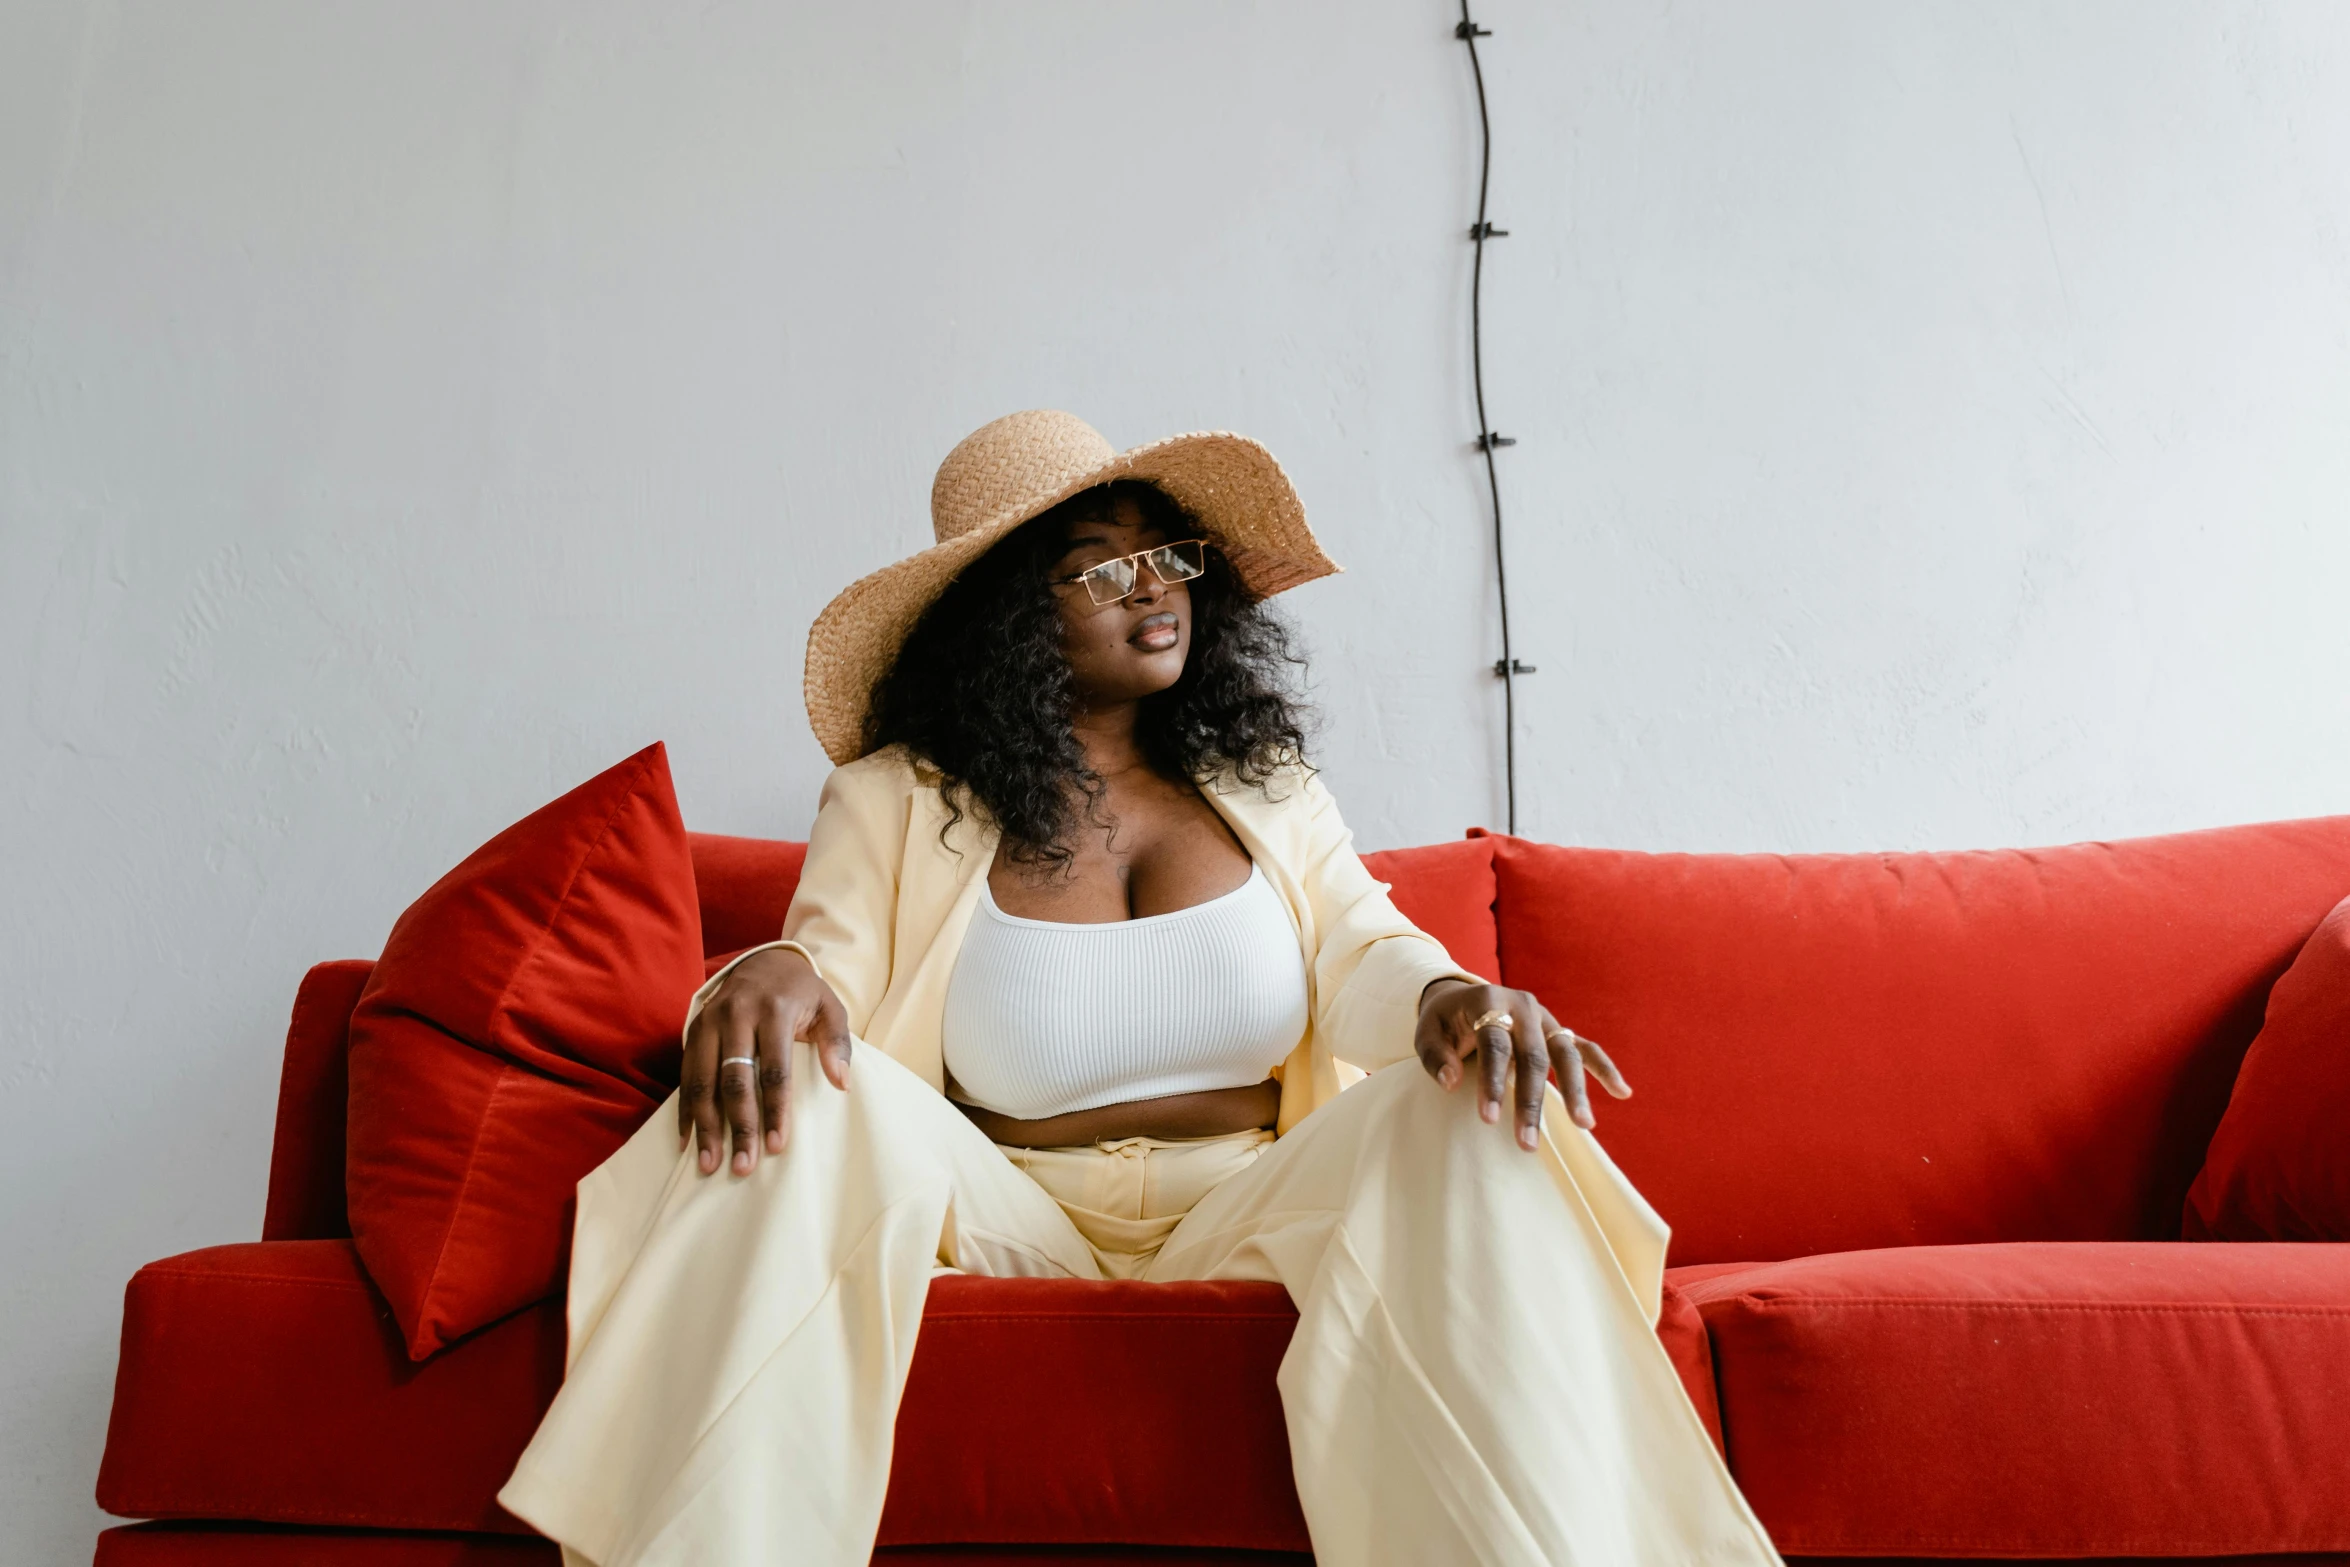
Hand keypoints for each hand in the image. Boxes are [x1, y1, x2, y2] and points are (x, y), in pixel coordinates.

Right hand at [680, 948, 850, 1175]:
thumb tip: (842, 1082)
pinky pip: (685, 1075)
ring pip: (702, 1081)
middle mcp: (735, 1015)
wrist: (764, 960)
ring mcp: (709, 1022)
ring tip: (709, 1164)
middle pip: (734, 1080)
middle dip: (738, 1126)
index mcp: (773, 1010)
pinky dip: (685, 1110)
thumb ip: (837, 1042)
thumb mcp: (829, 1007)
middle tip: (743, 1166)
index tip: (777, 1146)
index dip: (775, 1109)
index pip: (774, 1068)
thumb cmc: (801, 993)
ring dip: (706, 1126)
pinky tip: (687, 1140)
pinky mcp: (693, 1030)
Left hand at [1414, 978, 1630, 1150]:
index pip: (1495, 1045)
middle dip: (1531, 1101)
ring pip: (1566, 1054)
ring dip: (1575, 1091)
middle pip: (1533, 1056)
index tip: (1488, 1119)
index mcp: (1490, 1001)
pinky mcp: (1559, 1031)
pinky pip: (1586, 1049)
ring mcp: (1546, 1019)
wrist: (1463, 998)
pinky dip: (1605, 1068)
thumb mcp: (1427, 1032)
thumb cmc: (1444, 1022)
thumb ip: (1436, 1057)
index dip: (1492, 1082)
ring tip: (1583, 1126)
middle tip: (1526, 1143)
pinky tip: (1623, 1093)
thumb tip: (1451, 1083)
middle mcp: (1523, 1007)